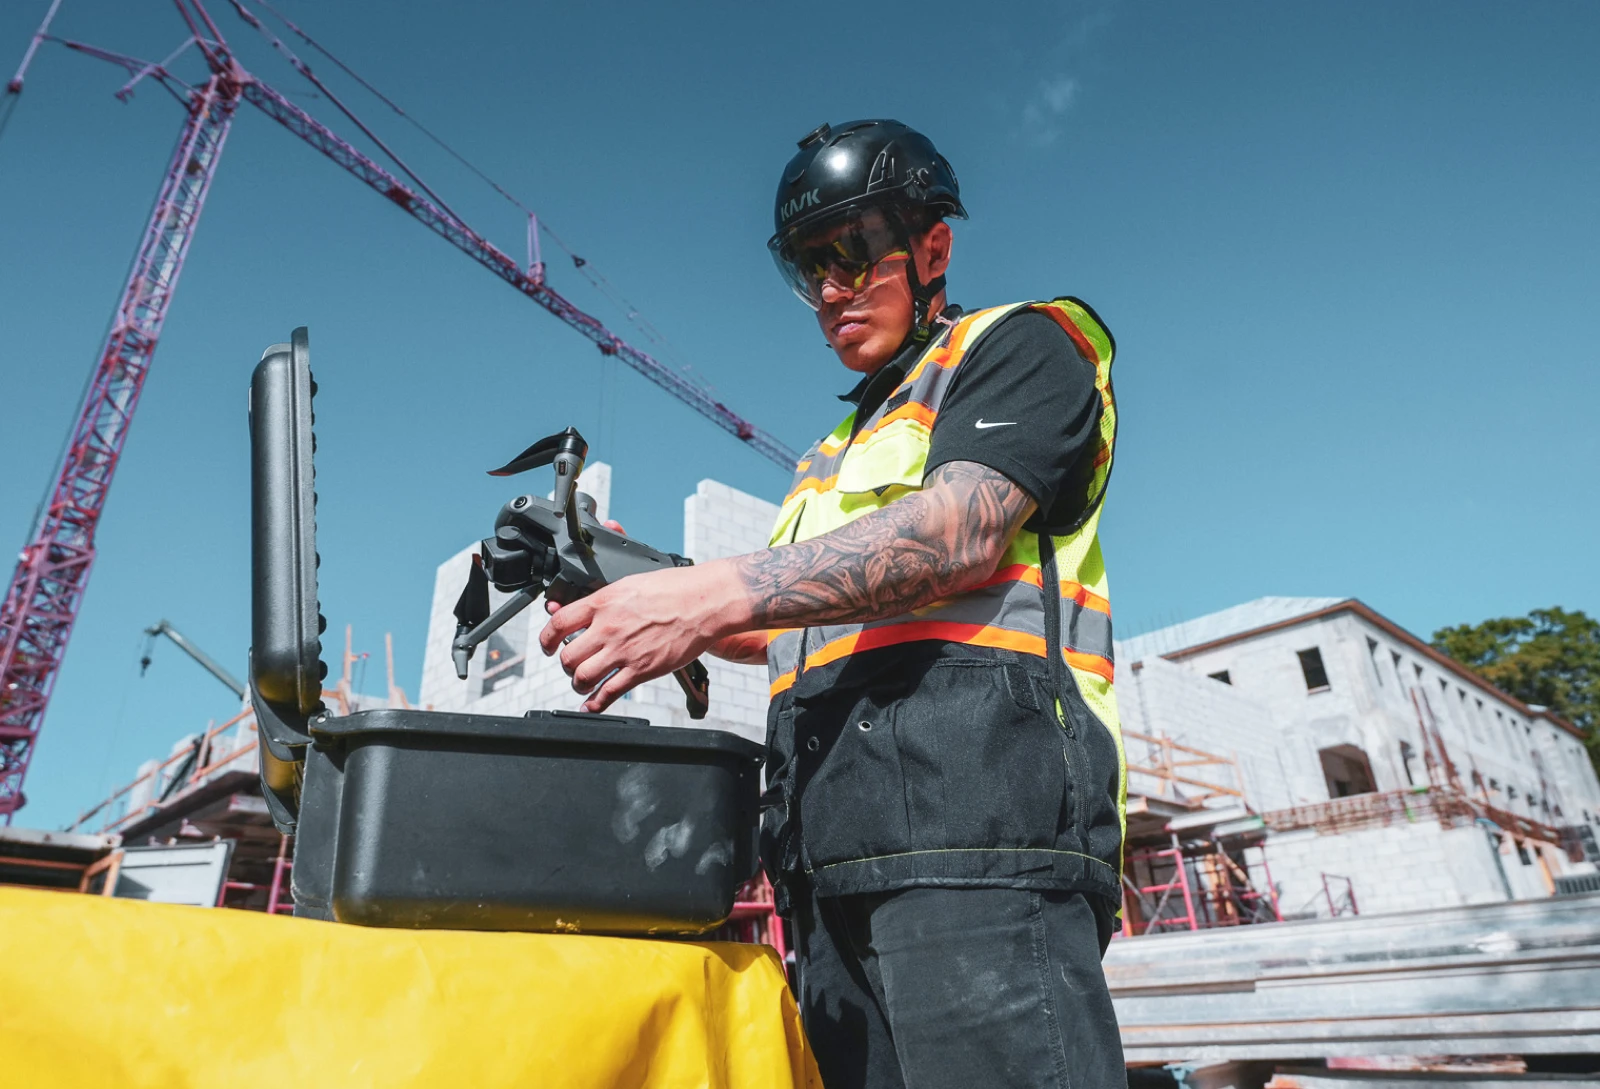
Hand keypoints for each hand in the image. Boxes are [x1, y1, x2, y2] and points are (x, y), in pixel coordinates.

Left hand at [539, 560, 747, 712]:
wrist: (704, 602)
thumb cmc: (673, 589)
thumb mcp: (628, 582)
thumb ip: (599, 598)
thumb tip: (572, 604)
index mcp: (603, 603)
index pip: (558, 623)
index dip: (546, 639)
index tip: (548, 645)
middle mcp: (609, 628)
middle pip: (568, 657)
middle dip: (566, 665)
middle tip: (573, 664)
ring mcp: (625, 651)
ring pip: (583, 677)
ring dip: (579, 683)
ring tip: (584, 682)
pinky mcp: (642, 670)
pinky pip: (609, 694)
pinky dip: (595, 705)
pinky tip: (591, 706)